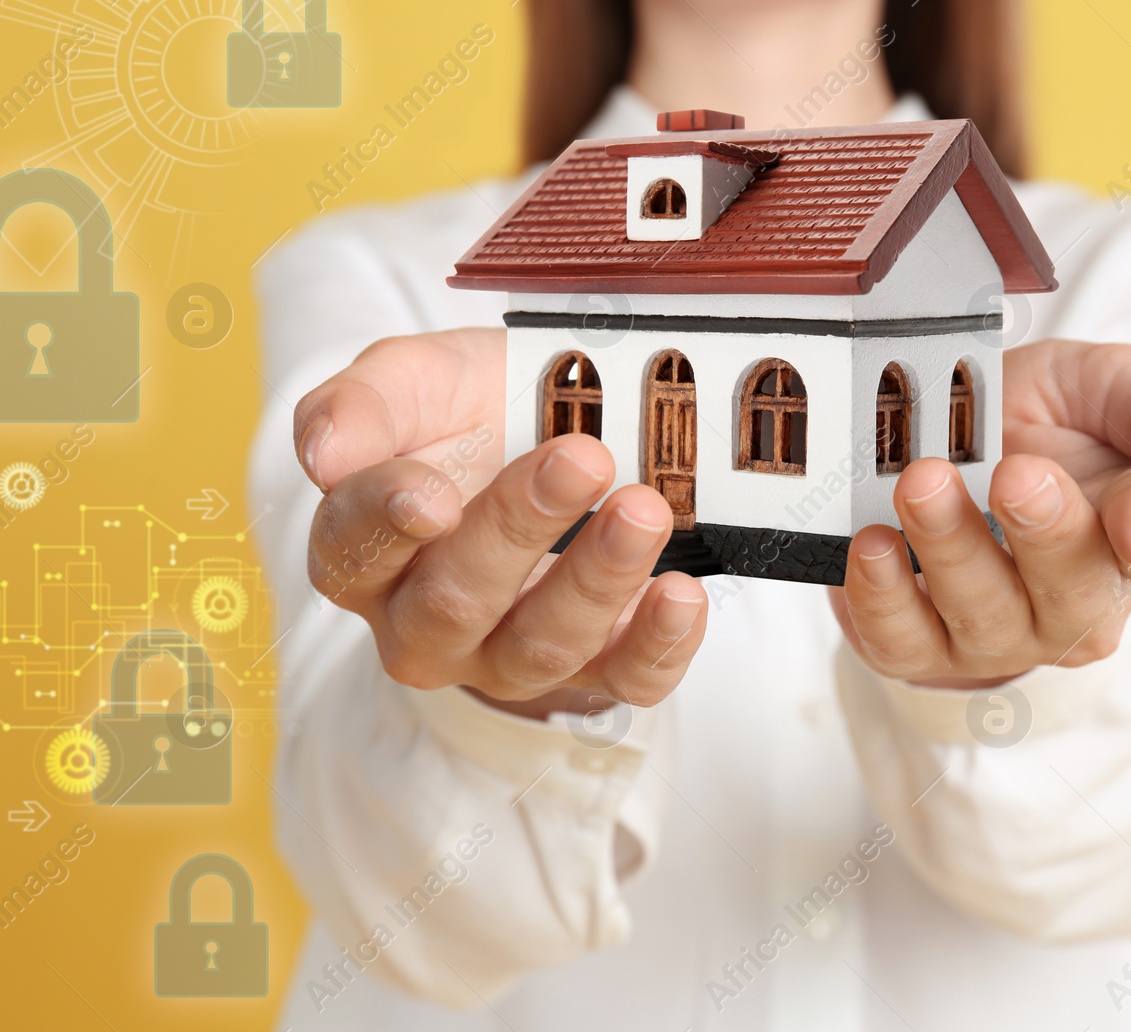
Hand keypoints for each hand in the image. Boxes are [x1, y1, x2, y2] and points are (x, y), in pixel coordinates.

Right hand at [293, 329, 707, 716]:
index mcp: (363, 553)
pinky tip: (681, 595)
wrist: (567, 423)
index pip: (352, 553)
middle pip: (456, 603)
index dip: (388, 525)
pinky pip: (625, 683)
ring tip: (644, 509)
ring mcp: (509, 654)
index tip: (434, 494)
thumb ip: (364, 404)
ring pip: (542, 647)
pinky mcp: (597, 669)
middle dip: (520, 530)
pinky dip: (658, 645)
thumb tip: (323, 455)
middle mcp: (426, 622)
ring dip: (598, 579)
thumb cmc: (475, 408)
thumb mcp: (419, 378)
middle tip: (581, 458)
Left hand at [829, 340, 1130, 687]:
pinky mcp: (920, 647)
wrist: (945, 446)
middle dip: (1044, 534)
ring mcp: (999, 634)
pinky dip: (883, 596)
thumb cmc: (1040, 426)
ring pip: (983, 614)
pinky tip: (873, 545)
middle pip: (1074, 593)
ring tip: (921, 484)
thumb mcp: (1106, 387)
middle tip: (1013, 474)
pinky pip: (903, 642)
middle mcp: (1078, 604)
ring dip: (951, 550)